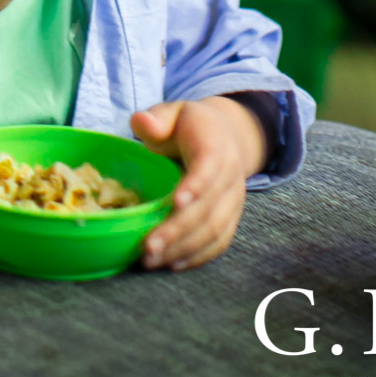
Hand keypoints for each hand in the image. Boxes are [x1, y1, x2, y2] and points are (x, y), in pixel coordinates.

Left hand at [131, 95, 267, 270]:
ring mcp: (234, 201)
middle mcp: (231, 176)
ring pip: (215, 230)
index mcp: (215, 146)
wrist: (224, 136)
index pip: (209, 168)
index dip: (195, 186)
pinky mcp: (231, 219)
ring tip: (152, 260)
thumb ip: (156, 118)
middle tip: (148, 247)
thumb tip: (140, 122)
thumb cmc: (188, 126)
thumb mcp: (172, 113)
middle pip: (209, 208)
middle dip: (179, 230)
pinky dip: (198, 256)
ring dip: (184, 248)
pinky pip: (219, 242)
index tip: (175, 204)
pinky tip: (173, 264)